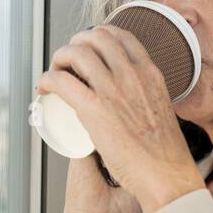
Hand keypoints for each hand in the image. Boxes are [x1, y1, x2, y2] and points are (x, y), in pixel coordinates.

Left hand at [37, 24, 204, 212]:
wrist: (167, 175)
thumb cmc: (166, 155)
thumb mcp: (162, 111)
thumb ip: (147, 99)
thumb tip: (133, 102)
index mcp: (150, 74)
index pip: (121, 36)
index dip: (98, 37)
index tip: (89, 49)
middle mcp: (132, 75)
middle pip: (96, 37)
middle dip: (76, 43)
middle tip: (68, 61)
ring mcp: (113, 90)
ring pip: (76, 53)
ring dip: (59, 58)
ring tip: (54, 74)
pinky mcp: (95, 109)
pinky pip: (61, 82)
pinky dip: (47, 79)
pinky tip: (45, 88)